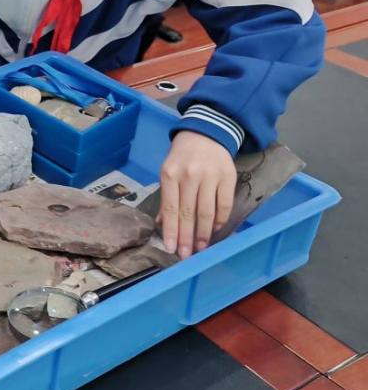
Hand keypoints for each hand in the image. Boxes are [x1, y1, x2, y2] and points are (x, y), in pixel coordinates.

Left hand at [157, 130, 235, 258]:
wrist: (205, 133)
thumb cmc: (182, 156)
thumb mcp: (168, 171)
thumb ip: (166, 197)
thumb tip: (162, 224)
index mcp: (170, 174)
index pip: (171, 208)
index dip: (171, 231)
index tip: (171, 249)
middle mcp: (189, 175)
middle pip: (188, 213)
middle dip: (186, 237)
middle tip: (186, 256)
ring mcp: (210, 176)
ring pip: (207, 211)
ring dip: (203, 233)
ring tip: (200, 248)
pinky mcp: (228, 177)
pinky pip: (224, 204)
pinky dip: (219, 220)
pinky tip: (215, 230)